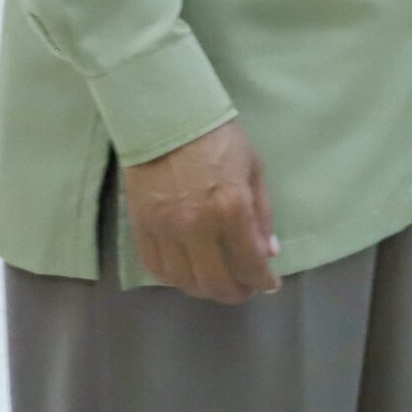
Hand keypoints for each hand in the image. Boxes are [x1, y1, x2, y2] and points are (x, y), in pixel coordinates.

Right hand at [122, 118, 279, 304]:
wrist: (168, 119)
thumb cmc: (220, 139)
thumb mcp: (254, 170)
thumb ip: (262, 214)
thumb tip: (269, 252)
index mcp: (231, 208)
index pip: (250, 262)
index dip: (262, 280)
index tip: (270, 284)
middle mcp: (196, 226)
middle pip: (214, 282)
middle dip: (234, 293)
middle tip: (244, 290)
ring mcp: (165, 230)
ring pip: (183, 281)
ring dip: (204, 289)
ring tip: (218, 282)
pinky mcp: (140, 228)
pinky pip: (156, 268)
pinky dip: (174, 278)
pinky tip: (188, 273)